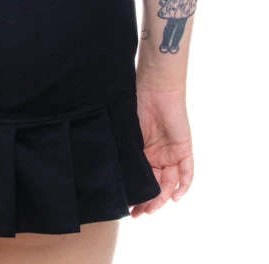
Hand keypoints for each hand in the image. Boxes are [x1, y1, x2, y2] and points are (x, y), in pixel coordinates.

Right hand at [131, 88, 193, 217]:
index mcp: (144, 152)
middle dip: (147, 202)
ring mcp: (172, 153)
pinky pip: (187, 173)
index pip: (142, 179)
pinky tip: (173, 198)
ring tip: (150, 210)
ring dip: (161, 198)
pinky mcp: (184, 150)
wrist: (155, 87)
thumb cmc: (137, 104)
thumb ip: (126, 152)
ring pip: (169, 183)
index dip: (136, 194)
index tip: (126, 206)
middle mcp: (158, 155)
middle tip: (137, 214)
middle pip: (155, 185)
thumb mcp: (128, 133)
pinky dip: (182, 186)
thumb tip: (114, 175)